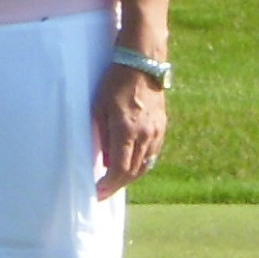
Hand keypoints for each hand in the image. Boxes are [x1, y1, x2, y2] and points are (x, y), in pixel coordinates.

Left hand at [93, 60, 165, 199]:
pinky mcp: (161, 128)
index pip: (119, 169)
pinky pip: (152, 155)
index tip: (97, 192)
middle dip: (116, 185)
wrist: (141, 64)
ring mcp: (156, 132)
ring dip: (129, 177)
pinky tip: (130, 165)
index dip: (108, 185)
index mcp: (127, 131)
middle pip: (133, 172)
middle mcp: (145, 136)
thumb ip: (101, 136)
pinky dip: (140, 165)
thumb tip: (103, 160)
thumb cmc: (114, 83)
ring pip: (144, 166)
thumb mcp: (98, 108)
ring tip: (114, 181)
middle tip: (103, 192)